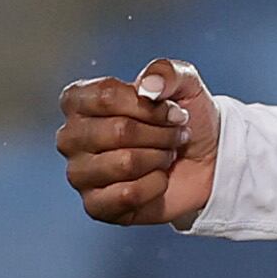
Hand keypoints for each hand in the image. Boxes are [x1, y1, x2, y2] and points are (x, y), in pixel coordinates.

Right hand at [58, 58, 218, 228]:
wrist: (206, 161)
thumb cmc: (183, 119)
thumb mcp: (184, 83)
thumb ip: (166, 72)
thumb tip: (147, 87)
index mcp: (79, 101)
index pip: (106, 96)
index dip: (148, 106)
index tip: (174, 111)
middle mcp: (70, 136)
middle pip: (118, 131)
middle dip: (159, 134)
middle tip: (174, 136)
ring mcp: (79, 173)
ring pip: (124, 163)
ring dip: (159, 158)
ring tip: (166, 155)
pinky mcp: (95, 206)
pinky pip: (127, 195)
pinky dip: (155, 186)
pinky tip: (158, 180)